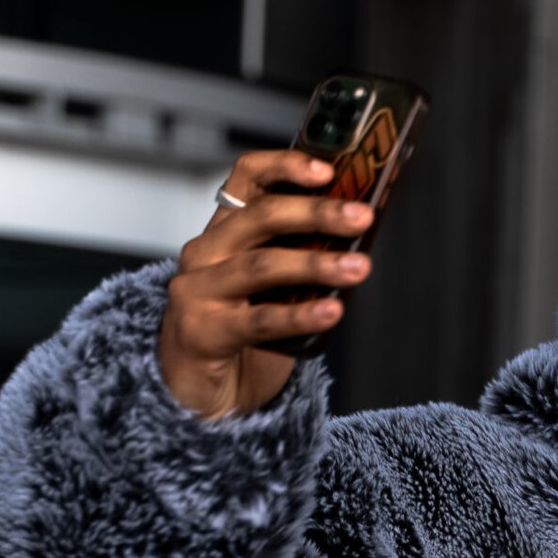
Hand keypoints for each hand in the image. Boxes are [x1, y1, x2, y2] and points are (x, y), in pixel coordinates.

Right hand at [158, 150, 374, 419]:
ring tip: (357, 268)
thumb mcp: (270, 287)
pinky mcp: (202, 330)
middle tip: (360, 217)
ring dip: (315, 264)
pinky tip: (330, 312)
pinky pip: (260, 319)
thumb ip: (300, 259)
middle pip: (260, 217)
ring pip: (262, 265)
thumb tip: (359, 240)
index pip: (248, 179)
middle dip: (316, 213)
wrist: (197, 391)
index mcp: (224, 232)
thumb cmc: (240, 333)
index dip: (285, 166)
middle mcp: (206, 252)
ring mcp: (199, 290)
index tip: (327, 169)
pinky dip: (300, 315)